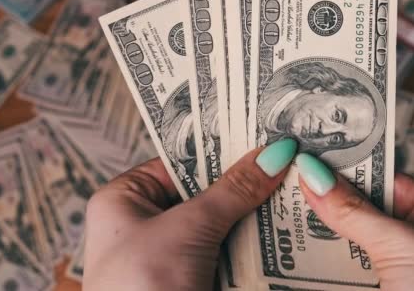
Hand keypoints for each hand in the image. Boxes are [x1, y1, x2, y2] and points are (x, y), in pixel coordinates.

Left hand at [82, 139, 297, 290]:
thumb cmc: (142, 286)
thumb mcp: (189, 227)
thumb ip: (233, 190)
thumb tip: (272, 155)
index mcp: (123, 199)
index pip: (178, 160)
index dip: (218, 149)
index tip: (258, 136)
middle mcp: (143, 223)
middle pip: (202, 191)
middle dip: (242, 183)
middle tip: (283, 163)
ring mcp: (169, 253)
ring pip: (219, 222)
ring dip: (251, 214)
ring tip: (290, 189)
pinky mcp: (191, 277)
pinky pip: (226, 250)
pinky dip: (250, 243)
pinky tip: (281, 228)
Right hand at [296, 153, 413, 290]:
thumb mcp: (404, 246)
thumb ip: (356, 212)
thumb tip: (315, 176)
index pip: (389, 181)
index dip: (352, 167)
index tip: (314, 156)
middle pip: (365, 211)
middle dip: (329, 199)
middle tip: (290, 179)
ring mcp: (397, 272)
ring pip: (349, 242)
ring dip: (319, 232)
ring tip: (283, 209)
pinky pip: (343, 272)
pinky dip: (320, 263)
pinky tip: (294, 250)